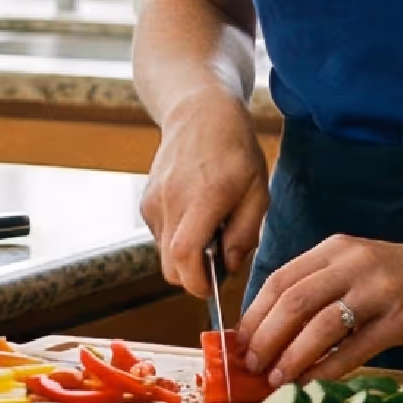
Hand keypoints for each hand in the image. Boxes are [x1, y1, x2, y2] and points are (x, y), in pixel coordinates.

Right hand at [138, 95, 269, 314]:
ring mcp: (153, 202)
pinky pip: (160, 236)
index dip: (197, 282)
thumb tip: (228, 266)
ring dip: (186, 255)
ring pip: (164, 254)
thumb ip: (244, 233)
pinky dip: (177, 238)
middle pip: (170, 266)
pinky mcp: (146, 203)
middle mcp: (170, 203)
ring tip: (210, 228)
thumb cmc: (235, 150)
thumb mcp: (257, 191)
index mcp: (202, 199)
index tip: (213, 288)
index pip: (185, 256)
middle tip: (219, 260)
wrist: (199, 113)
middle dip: (192, 276)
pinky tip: (196, 214)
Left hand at [237, 231, 402, 383]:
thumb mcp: (356, 267)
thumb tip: (272, 330)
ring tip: (276, 379)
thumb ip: (319, 288)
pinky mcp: (401, 319)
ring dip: (292, 357)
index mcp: (334, 250)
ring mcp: (378, 291)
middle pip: (293, 302)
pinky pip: (355, 348)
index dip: (254, 314)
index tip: (239, 343)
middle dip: (265, 338)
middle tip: (251, 366)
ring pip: (320, 326)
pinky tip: (314, 383)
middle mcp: (353, 265)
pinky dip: (329, 368)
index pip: (280, 280)